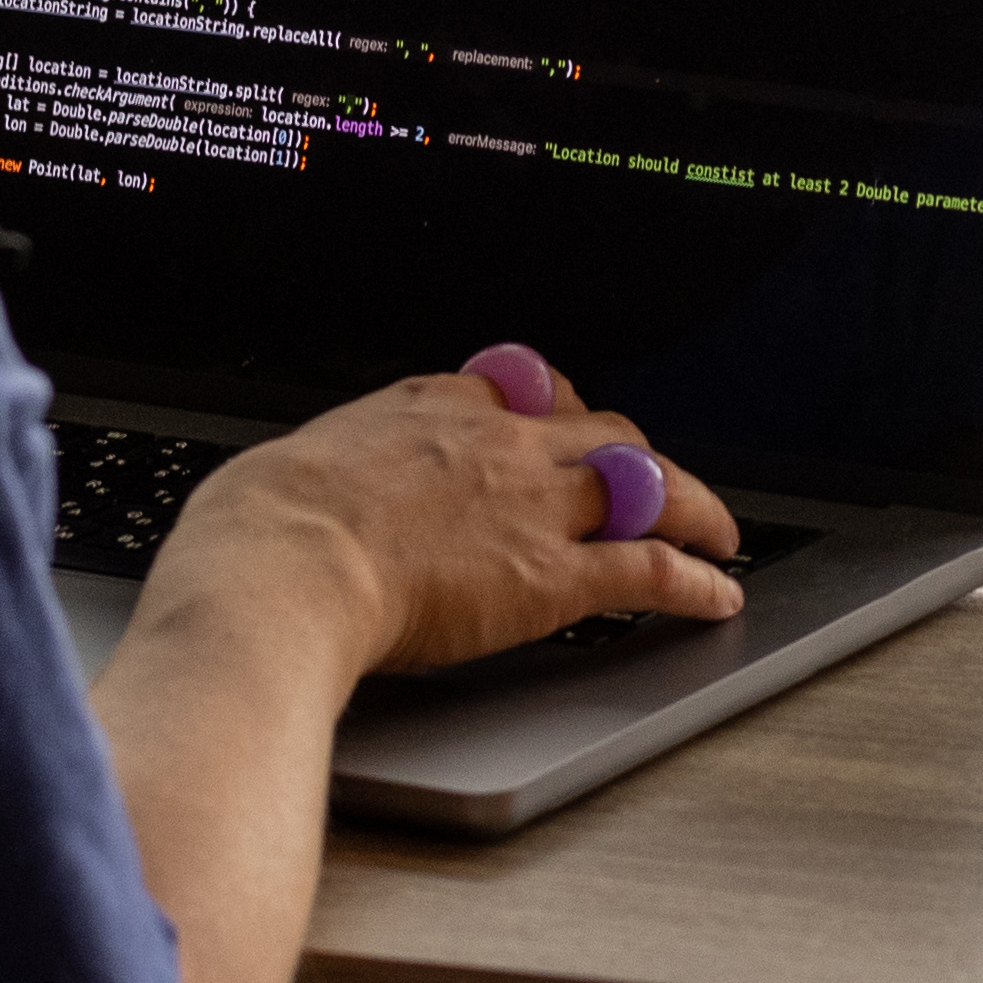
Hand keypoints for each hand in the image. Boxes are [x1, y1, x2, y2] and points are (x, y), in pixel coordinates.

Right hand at [147, 369, 742, 683]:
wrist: (285, 560)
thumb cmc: (264, 524)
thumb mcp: (294, 468)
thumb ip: (327, 478)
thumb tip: (289, 500)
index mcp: (432, 407)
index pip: (520, 391)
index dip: (554, 411)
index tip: (563, 423)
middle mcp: (499, 442)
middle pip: (599, 431)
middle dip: (636, 456)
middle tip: (654, 479)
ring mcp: (536, 505)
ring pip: (647, 487)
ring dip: (692, 508)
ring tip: (718, 530)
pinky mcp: (555, 576)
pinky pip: (650, 568)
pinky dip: (696, 579)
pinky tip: (718, 592)